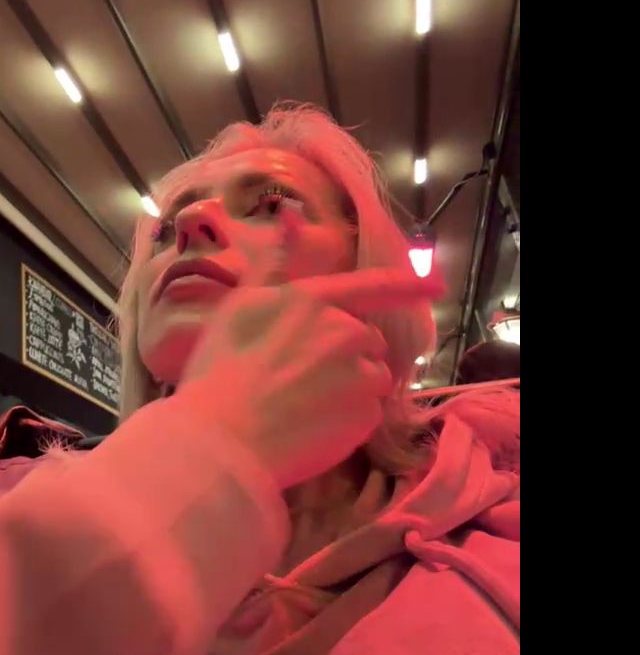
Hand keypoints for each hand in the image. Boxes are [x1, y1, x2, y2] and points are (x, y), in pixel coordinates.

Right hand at [175, 213, 442, 489]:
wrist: (223, 438)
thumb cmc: (219, 370)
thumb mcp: (240, 306)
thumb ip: (272, 265)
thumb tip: (290, 217)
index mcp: (314, 301)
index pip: (371, 286)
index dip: (405, 284)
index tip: (436, 285)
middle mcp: (346, 331)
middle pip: (366, 340)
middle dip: (348, 354)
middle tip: (302, 377)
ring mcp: (360, 374)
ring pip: (371, 377)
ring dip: (351, 388)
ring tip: (307, 406)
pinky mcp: (368, 415)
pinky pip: (369, 413)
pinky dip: (349, 420)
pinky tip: (313, 427)